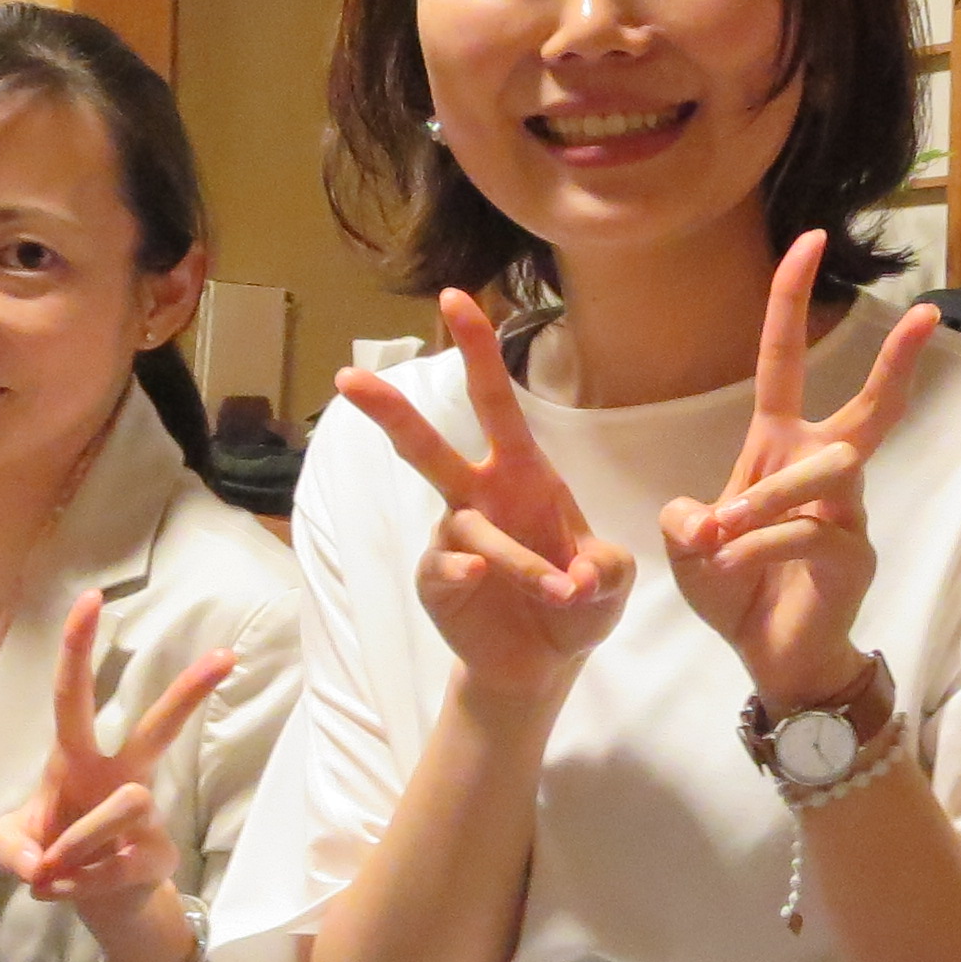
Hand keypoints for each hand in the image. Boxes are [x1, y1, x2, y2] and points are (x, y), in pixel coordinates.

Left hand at [0, 595, 235, 961]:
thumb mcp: (10, 850)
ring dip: (78, 842)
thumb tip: (40, 863)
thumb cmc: (50, 853)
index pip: (74, 697)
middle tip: (227, 654)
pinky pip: (120, 863)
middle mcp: (119, 775)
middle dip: (190, 691)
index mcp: (76, 759)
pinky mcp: (159, 853)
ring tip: (52, 871)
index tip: (92, 598)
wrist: (89, 900)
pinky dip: (78, 884)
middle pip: (158, 728)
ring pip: (127, 805)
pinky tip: (65, 889)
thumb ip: (10, 848)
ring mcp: (145, 814)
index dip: (78, 650)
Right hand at [337, 292, 632, 700]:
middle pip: (428, 447)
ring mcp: (452, 542)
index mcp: (521, 474)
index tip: (454, 297)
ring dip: (521, 561)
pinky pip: (445, 570)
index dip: (477, 350)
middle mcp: (478, 497)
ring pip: (470, 530)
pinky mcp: (437, 584)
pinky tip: (482, 585)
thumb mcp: (611, 580)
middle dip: (391, 412)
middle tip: (349, 379)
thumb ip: (606, 568)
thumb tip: (578, 573)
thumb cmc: (577, 602)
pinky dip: (470, 576)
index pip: (496, 402)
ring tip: (563, 592)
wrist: (546, 664)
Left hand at [659, 231, 938, 707]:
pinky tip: (728, 572)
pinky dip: (757, 549)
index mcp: (777, 446)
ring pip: (827, 472)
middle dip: (897, 361)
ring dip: (766, 499)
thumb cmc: (737, 590)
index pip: (782, 360)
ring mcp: (845, 513)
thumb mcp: (689, 546)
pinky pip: (807, 533)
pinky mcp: (851, 556)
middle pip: (868, 407)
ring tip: (721, 537)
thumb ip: (685, 519)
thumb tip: (700, 516)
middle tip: (928, 314)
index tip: (811, 239)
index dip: (792, 300)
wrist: (771, 658)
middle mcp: (821, 469)